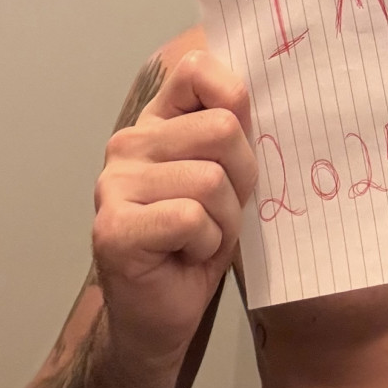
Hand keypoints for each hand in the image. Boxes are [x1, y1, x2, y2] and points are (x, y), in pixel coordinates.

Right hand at [92, 51, 257, 370]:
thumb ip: (234, 128)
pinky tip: (185, 255)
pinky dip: (205, 243)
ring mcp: (114, 184)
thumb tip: (274, 86)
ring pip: (211, 178)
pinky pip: (191, 217)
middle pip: (222, 128)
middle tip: (221, 210)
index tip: (239, 139)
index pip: (197, 70)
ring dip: (224, 219)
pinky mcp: (114, 227)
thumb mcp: (228, 172)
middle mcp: (129, 143)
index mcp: (157, 120)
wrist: (162, 316)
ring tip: (202, 236)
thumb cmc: (200, 239)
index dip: (234, 99)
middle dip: (242, 176)